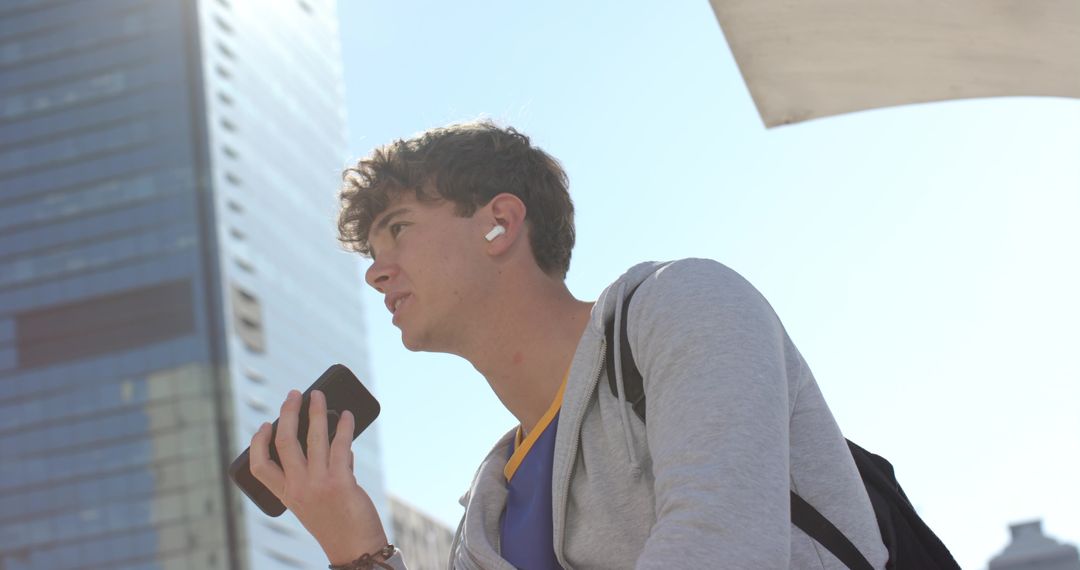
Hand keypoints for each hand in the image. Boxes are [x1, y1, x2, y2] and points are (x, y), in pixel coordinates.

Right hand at [250, 389, 388, 564]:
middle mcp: (298, 488)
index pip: (260, 466)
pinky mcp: (341, 482)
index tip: (265, 424)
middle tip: (294, 394)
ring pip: (313, 436)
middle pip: (284, 441)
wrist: (355, 549)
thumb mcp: (313, 502)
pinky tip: (347, 416)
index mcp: (286, 495)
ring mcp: (319, 484)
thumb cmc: (336, 523)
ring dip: (317, 410)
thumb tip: (329, 435)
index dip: (259, 442)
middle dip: (288, 412)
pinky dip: (344, 425)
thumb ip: (314, 472)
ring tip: (319, 395)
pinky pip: (341, 444)